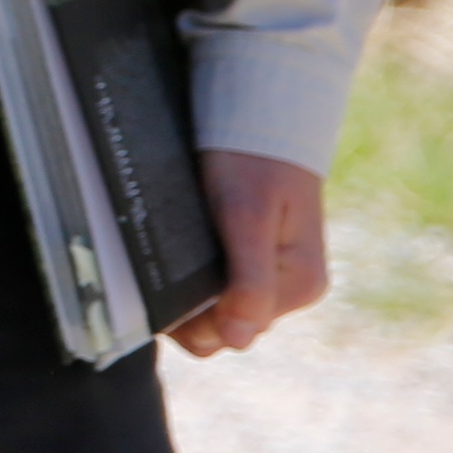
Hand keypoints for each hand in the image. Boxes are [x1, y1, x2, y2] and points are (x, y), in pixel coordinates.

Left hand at [174, 150, 328, 354]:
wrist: (261, 113)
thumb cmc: (254, 159)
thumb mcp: (246, 216)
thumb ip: (247, 280)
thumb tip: (237, 339)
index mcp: (298, 285)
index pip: (233, 332)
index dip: (192, 320)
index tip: (158, 292)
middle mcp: (292, 287)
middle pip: (226, 324)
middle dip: (188, 308)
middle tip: (154, 271)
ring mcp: (275, 273)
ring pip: (220, 307)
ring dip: (188, 292)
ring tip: (163, 258)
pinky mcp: (258, 256)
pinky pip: (221, 284)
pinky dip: (195, 276)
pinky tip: (176, 254)